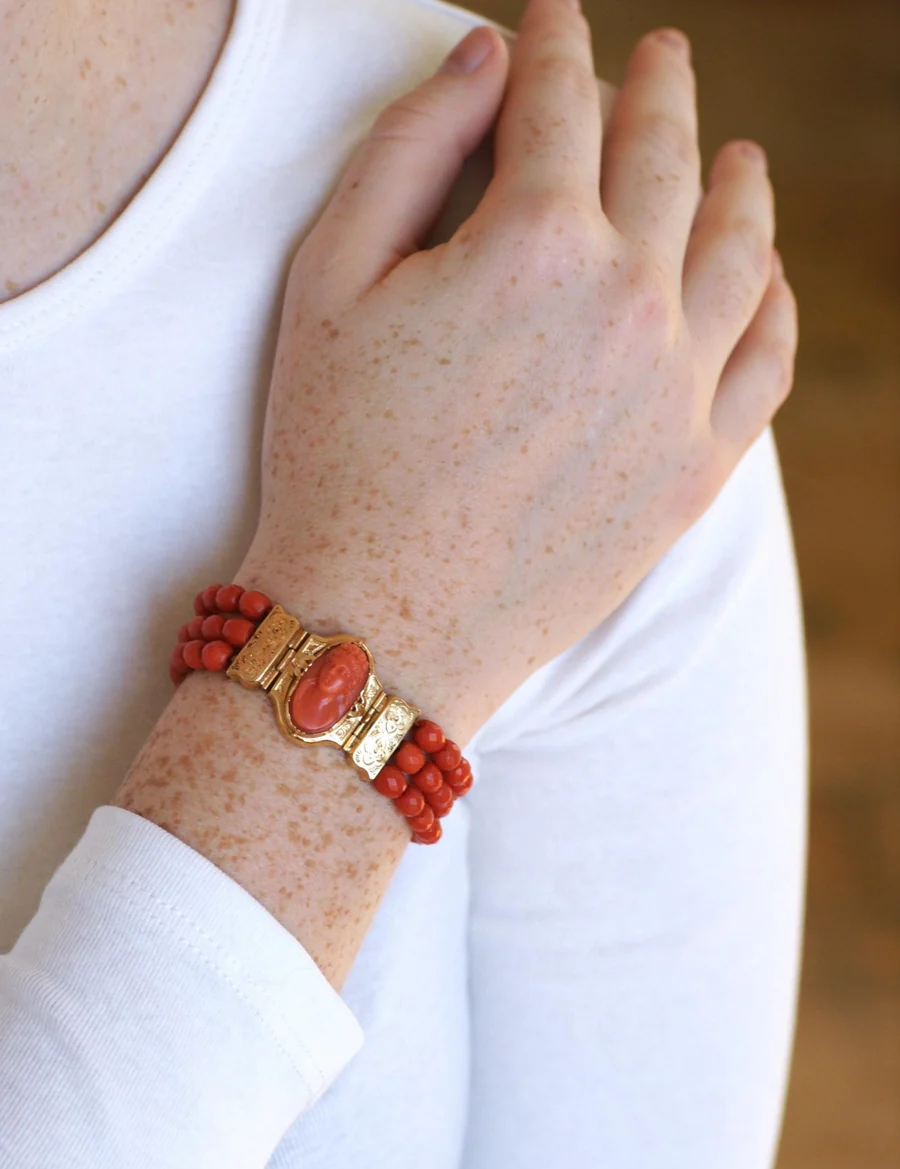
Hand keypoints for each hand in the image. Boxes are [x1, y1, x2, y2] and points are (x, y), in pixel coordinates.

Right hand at [236, 0, 797, 742]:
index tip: (553, 18)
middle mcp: (630, 302)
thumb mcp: (329, 281)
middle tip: (660, 58)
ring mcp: (678, 390)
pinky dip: (774, 301)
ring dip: (741, 183)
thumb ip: (408, 148)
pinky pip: (768, 360)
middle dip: (658, 89)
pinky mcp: (697, 467)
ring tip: (739, 156)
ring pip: (740, 249)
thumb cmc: (336, 452)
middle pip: (665, 156)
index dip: (555, 42)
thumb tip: (485, 56)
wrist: (382, 623)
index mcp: (534, 241)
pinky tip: (764, 278)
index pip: (560, 101)